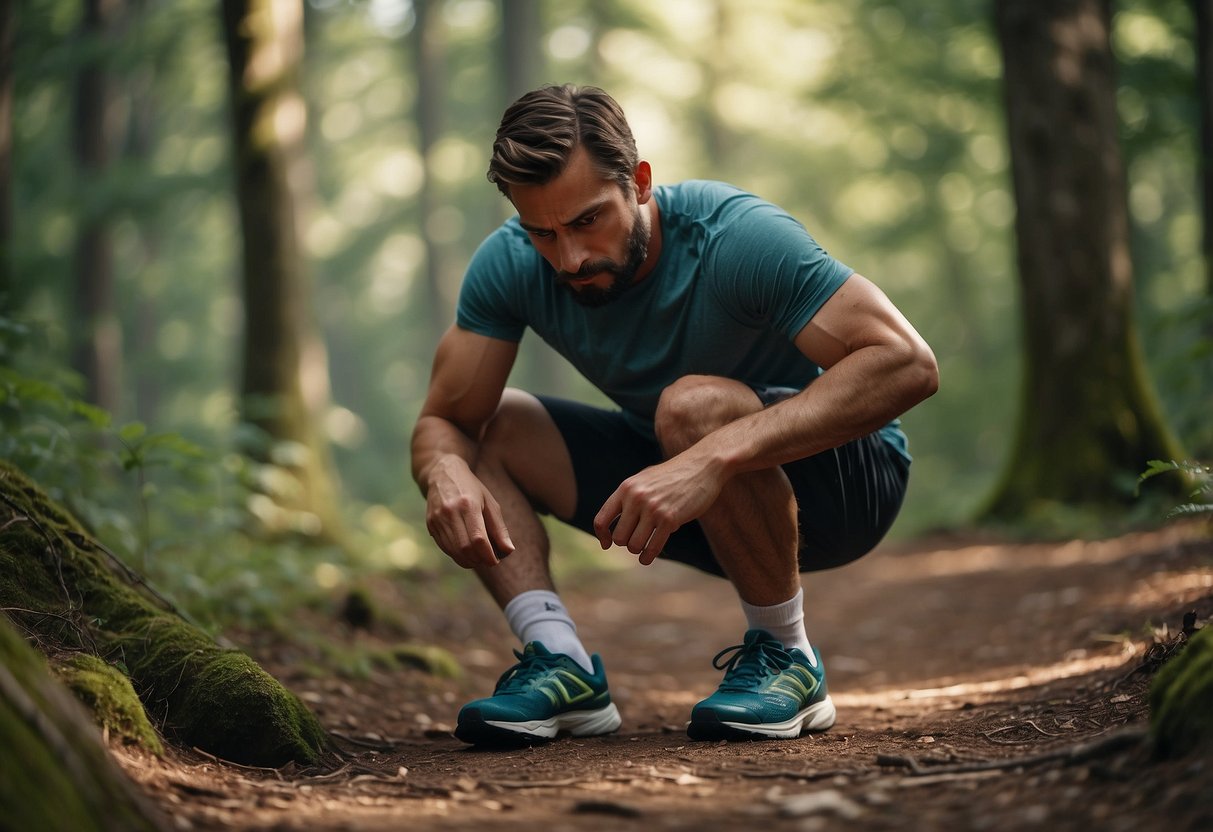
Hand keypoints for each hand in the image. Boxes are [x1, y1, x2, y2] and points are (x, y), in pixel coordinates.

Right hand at [423, 456, 514, 568]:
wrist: (442, 474)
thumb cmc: (471, 488)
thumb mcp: (490, 502)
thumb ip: (499, 528)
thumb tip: (509, 550)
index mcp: (468, 505)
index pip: (478, 539)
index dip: (488, 555)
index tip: (496, 560)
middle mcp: (450, 512)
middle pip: (465, 548)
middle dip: (479, 560)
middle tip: (488, 560)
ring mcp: (437, 519)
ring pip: (453, 551)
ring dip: (468, 561)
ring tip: (479, 558)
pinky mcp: (430, 525)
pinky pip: (445, 548)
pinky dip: (457, 555)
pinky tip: (466, 551)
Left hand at [592, 452, 724, 565]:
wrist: (702, 465)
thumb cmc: (673, 476)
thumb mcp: (644, 480)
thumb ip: (629, 498)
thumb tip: (614, 526)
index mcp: (626, 488)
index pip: (601, 519)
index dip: (602, 536)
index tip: (607, 544)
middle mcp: (636, 497)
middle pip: (619, 537)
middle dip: (626, 543)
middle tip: (637, 539)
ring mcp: (652, 508)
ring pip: (633, 545)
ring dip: (639, 549)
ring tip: (645, 545)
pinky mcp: (670, 518)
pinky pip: (652, 547)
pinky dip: (648, 557)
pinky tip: (648, 558)